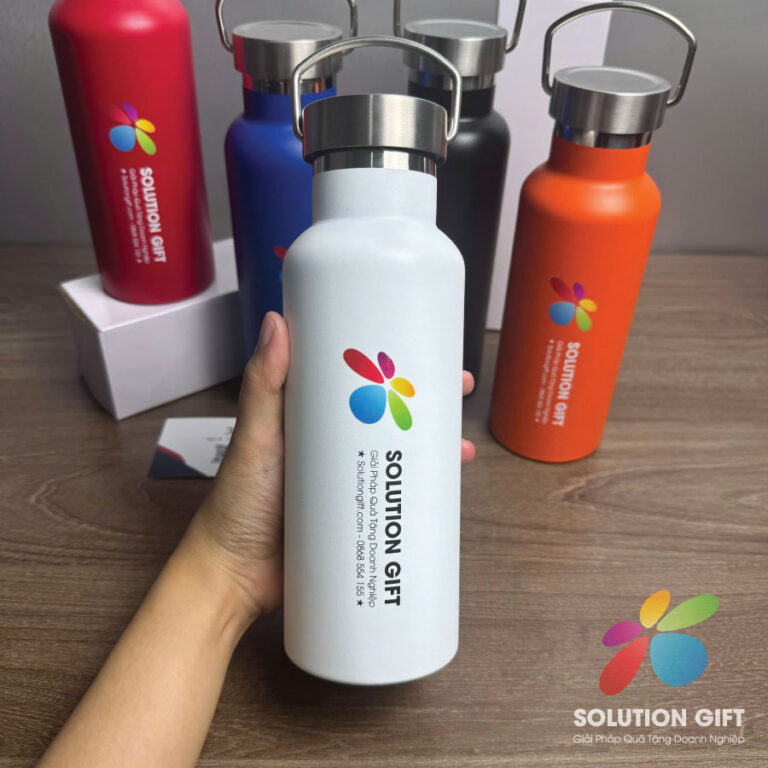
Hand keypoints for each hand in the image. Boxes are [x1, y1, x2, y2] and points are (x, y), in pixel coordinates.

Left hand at [188, 311, 476, 623]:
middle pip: (387, 414)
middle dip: (426, 402)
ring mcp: (346, 481)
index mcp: (310, 417)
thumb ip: (264, 386)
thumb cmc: (237, 502)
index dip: (391, 361)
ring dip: (431, 449)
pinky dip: (420, 493)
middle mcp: (332, 445)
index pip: (357, 379)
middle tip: (459, 390)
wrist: (235, 576)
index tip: (424, 345)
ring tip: (460, 448)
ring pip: (397, 455)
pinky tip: (445, 494)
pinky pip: (393, 498)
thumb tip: (276, 322)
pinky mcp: (355, 516)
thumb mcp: (255, 440)